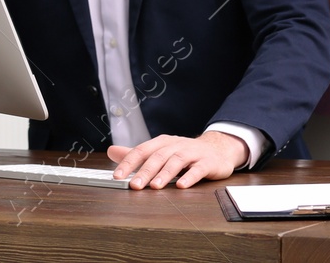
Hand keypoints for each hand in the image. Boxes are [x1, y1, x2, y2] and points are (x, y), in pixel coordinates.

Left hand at [107, 130, 248, 188]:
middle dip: (145, 171)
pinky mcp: (208, 162)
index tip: (117, 176)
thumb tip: (111, 151)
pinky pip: (198, 169)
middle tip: (134, 185)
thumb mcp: (160, 151)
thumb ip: (136, 154)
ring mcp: (193, 153)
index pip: (142, 150)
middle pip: (159, 156)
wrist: (218, 149)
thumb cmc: (185, 153)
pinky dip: (190, 176)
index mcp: (163, 143)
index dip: (129, 162)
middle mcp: (177, 145)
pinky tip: (182, 186)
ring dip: (165, 173)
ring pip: (177, 161)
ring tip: (155, 186)